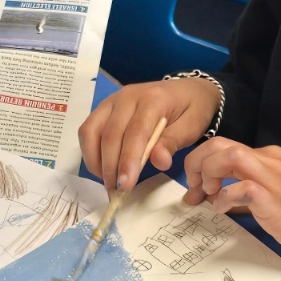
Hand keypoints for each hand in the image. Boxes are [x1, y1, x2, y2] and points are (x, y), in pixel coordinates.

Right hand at [79, 77, 220, 190]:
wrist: (188, 90)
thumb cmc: (192, 109)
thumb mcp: (192, 126)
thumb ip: (173, 142)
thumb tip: (158, 161)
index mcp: (153, 99)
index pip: (135, 132)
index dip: (128, 160)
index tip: (126, 185)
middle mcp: (127, 96)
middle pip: (110, 134)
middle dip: (110, 166)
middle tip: (116, 191)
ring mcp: (112, 101)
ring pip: (91, 131)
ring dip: (95, 160)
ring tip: (108, 181)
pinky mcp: (104, 107)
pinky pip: (88, 130)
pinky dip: (91, 151)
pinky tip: (102, 167)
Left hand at [182, 138, 280, 280]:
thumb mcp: (279, 201)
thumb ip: (251, 196)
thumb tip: (222, 200)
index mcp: (273, 159)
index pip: (225, 146)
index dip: (200, 163)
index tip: (194, 188)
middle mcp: (272, 162)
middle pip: (219, 145)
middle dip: (195, 164)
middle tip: (193, 192)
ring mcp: (276, 179)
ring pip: (227, 156)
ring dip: (207, 175)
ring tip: (207, 198)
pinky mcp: (277, 201)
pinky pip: (240, 187)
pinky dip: (224, 198)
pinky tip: (224, 212)